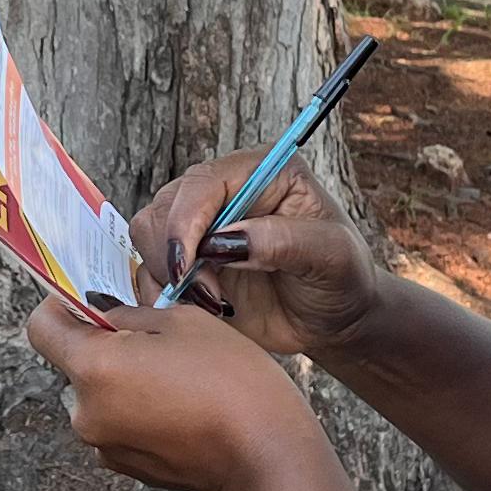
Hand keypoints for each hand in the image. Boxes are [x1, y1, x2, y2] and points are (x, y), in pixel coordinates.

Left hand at [26, 299, 325, 490]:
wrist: (269, 458)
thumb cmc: (234, 383)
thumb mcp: (183, 321)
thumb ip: (130, 314)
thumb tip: (105, 315)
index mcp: (93, 369)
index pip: (42, 329)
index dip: (60, 306)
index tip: (87, 299)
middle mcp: (86, 414)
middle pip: (76, 364)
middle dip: (107, 344)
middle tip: (156, 334)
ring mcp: (106, 447)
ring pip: (102, 394)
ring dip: (127, 378)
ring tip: (180, 373)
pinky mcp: (129, 468)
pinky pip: (122, 424)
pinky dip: (141, 409)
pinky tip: (184, 405)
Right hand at [130, 153, 385, 357]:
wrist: (335, 318)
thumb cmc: (342, 278)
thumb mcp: (332, 257)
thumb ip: (285, 241)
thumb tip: (228, 240)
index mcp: (261, 172)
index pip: (202, 183)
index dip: (185, 223)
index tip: (188, 268)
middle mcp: (224, 192)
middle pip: (163, 208)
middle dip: (177, 257)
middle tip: (214, 298)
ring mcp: (201, 227)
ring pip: (148, 237)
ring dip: (168, 276)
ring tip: (214, 304)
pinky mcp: (189, 261)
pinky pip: (149, 270)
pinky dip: (163, 294)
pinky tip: (202, 310)